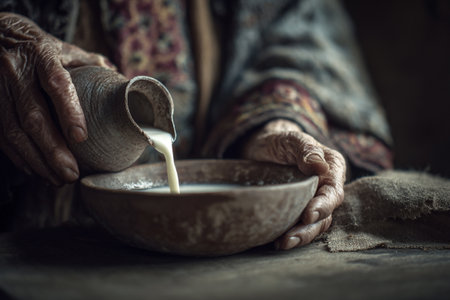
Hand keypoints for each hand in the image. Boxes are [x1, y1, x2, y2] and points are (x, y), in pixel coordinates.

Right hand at [0, 13, 114, 184]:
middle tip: (71, 173)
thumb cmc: (36, 45)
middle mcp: (16, 72)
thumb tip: (118, 79)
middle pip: (33, 117)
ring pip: (14, 131)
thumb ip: (90, 63)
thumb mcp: (63, 47)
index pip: (57, 85)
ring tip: (57, 179)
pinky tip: (36, 170)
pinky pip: (1, 135)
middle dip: (53, 150)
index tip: (81, 138)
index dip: (69, 112)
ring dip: (37, 160)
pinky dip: (19, 156)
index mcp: (42, 56)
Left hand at [241, 119, 345, 249]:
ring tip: (282, 243)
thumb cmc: (279, 141)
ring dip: (300, 236)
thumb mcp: (291, 140)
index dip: (323, 206)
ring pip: (314, 224)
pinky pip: (300, 226)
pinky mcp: (298, 210)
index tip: (308, 215)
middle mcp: (326, 187)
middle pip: (325, 214)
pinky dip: (291, 235)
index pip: (333, 192)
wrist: (262, 147)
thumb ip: (306, 150)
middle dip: (308, 228)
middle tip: (289, 238)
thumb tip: (320, 167)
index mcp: (331, 168)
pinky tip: (276, 241)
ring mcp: (313, 201)